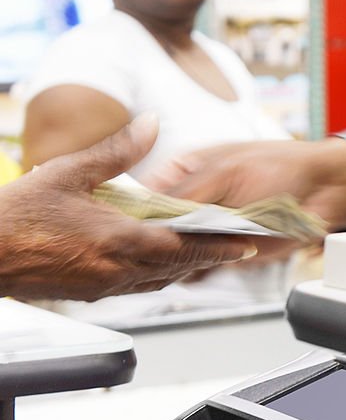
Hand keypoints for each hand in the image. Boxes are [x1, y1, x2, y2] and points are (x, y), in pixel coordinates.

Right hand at [0, 113, 256, 301]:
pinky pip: (139, 287)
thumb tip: (149, 125)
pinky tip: (160, 262)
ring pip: (161, 281)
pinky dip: (158, 275)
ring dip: (187, 268)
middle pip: (181, 268)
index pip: (187, 247)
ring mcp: (107, 287)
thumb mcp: (69, 172)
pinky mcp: (93, 294)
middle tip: (239, 248)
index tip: (247, 243)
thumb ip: (116, 152)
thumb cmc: (19, 216)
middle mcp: (120, 271)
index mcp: (121, 241)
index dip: (221, 246)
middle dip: (212, 257)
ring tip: (207, 252)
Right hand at [146, 138, 345, 262]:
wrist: (321, 192)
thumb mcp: (225, 173)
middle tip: (155, 252)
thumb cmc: (278, 167)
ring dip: (175, 260)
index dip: (136, 214)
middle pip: (157, 229)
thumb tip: (154, 215)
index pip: (145, 197)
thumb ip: (188, 194)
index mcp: (180, 174)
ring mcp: (206, 230)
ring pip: (176, 252)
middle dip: (156, 241)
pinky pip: (201, 268)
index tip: (129, 229)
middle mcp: (189, 203)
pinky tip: (192, 272)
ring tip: (175, 262)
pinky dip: (196, 273)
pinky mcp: (224, 253)